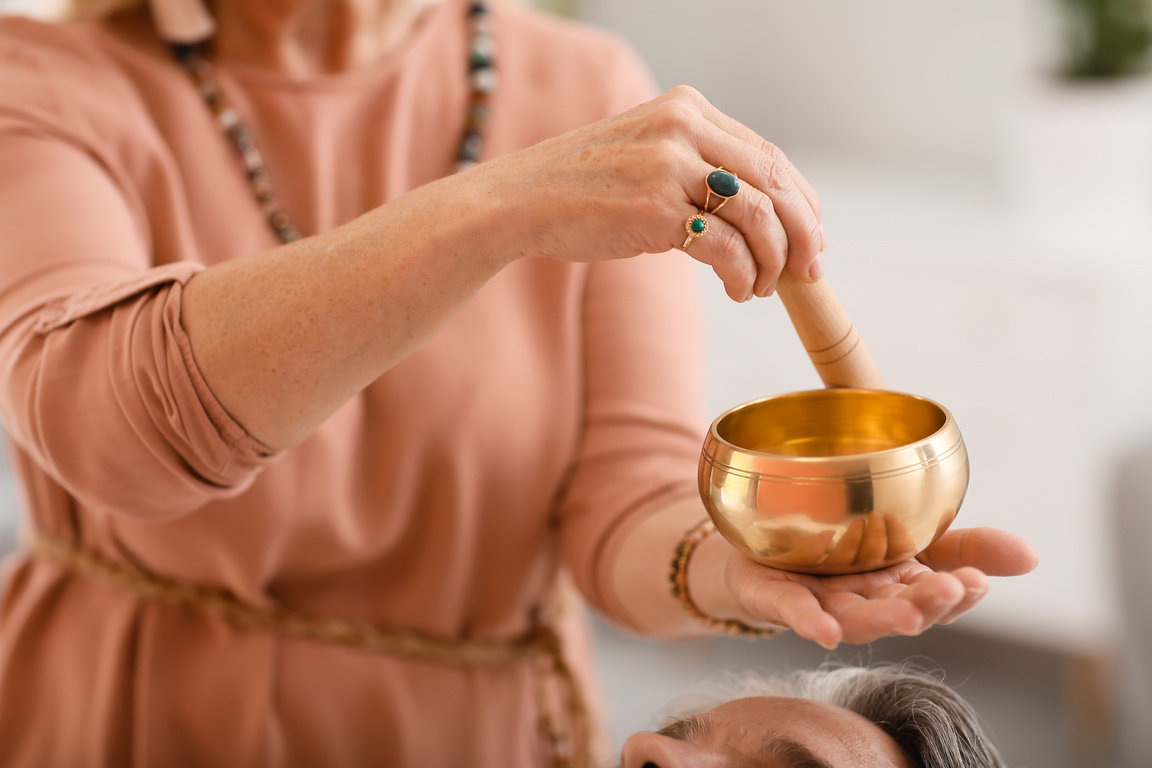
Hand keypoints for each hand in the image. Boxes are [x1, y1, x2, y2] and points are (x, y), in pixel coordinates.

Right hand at [481, 86, 824, 301]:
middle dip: (803, 232)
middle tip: (811, 270)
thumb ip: (699, 164)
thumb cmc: (582, 187)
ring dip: (773, 261)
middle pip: (775, 180)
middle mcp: (683, 128)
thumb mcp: (647, 154)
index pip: (767, 153)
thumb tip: (762, 211)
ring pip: (758, 216)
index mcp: (686, 108)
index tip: (812, 233)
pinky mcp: (654, 210)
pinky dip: (743, 275)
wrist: (520, 200)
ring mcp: (668, 167)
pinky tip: (737, 290)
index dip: (801, 198)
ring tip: (761, 287)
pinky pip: (725, 247)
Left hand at [716, 527, 1037, 648]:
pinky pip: (794, 612)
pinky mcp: (779, 599)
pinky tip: (825, 631)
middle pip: (901, 609)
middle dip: (928, 603)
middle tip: (952, 590)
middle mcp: (865, 603)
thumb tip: (1031, 557)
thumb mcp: (912, 536)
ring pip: (856, 617)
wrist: (760, 549)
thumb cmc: (843, 549)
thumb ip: (967, 546)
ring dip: (883, 619)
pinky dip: (809, 622)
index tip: (979, 580)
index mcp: (901, 588)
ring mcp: (822, 604)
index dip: (961, 592)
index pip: (940, 597)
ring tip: (908, 615)